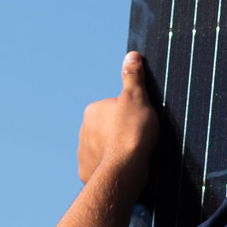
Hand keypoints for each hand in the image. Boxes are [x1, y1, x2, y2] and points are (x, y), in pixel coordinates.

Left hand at [78, 53, 163, 186]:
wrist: (122, 171)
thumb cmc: (131, 134)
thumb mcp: (137, 99)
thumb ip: (133, 78)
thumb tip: (131, 55)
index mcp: (94, 109)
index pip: (117, 106)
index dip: (133, 113)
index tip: (143, 122)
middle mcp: (83, 128)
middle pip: (110, 126)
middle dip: (123, 131)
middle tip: (141, 139)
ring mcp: (83, 150)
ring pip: (105, 145)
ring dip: (117, 148)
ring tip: (135, 155)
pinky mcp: (86, 169)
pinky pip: (102, 163)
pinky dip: (113, 164)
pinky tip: (126, 167)